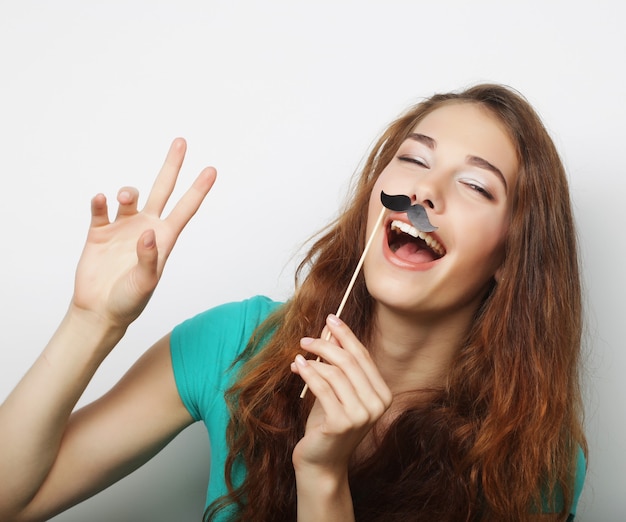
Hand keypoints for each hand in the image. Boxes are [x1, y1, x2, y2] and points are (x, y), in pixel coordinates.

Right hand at [71, 138, 215, 329]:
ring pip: (129, 197)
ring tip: (124, 198)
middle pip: (161, 189)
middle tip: (181, 142)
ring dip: (127, 192)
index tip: (212, 170)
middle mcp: (146, 227)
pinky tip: (101, 200)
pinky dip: (100, 202)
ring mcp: (122, 228)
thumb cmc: (130, 300)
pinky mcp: (99, 232)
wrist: (100, 311)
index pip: (185, 209)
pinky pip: (100, 208)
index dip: (198, 189)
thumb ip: (150, 258)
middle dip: (171, 166)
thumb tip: (147, 233)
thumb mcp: (146, 282)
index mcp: (164, 238)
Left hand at [290, 315, 391, 475]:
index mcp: (382, 394)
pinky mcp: (341, 423)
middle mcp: (377, 404)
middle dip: (326, 344)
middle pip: (350, 361)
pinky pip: (322, 387)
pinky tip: (297, 365)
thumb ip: (336, 363)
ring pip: (335, 372)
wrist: (321, 463)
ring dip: (314, 358)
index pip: (363, 356)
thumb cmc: (328, 425)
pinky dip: (308, 372)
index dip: (346, 335)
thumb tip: (330, 330)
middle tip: (306, 339)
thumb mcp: (335, 391)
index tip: (331, 318)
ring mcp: (361, 415)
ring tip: (299, 355)